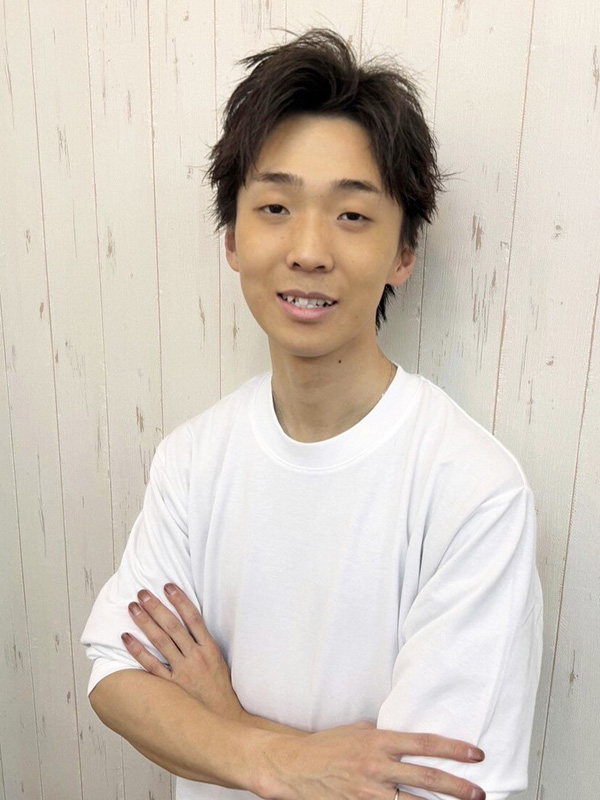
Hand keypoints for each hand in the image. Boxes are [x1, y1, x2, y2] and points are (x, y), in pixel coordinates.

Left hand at [122, 584, 247, 723]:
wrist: (224, 719)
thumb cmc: (219, 689)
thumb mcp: (218, 660)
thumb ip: (203, 643)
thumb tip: (189, 623)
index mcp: (209, 648)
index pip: (193, 618)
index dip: (180, 600)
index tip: (168, 586)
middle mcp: (195, 657)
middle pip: (173, 626)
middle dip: (156, 607)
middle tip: (142, 592)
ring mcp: (182, 671)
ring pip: (160, 641)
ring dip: (145, 622)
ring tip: (133, 607)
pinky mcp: (171, 687)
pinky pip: (151, 666)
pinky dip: (137, 651)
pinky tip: (126, 637)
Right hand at [262, 724, 485, 799]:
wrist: (294, 766)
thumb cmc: (327, 745)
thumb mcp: (358, 730)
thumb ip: (384, 735)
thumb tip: (408, 738)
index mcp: (378, 741)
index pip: (424, 743)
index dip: (453, 749)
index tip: (475, 754)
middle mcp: (377, 766)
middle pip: (426, 778)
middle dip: (457, 787)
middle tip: (479, 794)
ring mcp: (368, 792)